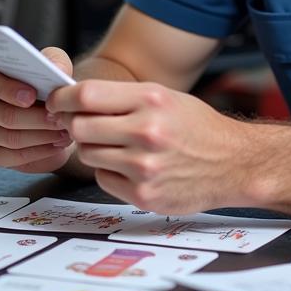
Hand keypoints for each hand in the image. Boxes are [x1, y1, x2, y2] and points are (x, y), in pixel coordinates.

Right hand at [0, 48, 75, 173]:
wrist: (53, 113)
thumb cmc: (47, 85)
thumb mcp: (53, 65)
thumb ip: (55, 61)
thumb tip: (57, 70)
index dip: (5, 88)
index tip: (32, 95)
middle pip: (2, 114)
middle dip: (35, 117)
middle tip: (59, 117)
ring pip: (10, 137)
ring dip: (41, 135)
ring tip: (63, 130)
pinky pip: (12, 156)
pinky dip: (38, 152)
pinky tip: (56, 145)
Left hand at [45, 80, 250, 212]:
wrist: (234, 164)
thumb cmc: (197, 127)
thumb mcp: (165, 97)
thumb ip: (122, 97)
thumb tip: (73, 100)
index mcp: (151, 100)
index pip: (86, 95)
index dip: (62, 98)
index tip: (56, 101)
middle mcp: (146, 132)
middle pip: (79, 127)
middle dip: (74, 124)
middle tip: (81, 124)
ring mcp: (144, 167)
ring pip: (87, 154)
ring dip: (93, 148)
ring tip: (116, 144)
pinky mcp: (144, 194)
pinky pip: (103, 178)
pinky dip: (109, 171)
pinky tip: (131, 165)